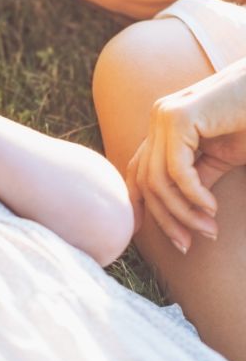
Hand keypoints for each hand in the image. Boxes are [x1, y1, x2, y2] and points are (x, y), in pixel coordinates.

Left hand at [126, 57, 245, 253]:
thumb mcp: (220, 158)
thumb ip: (196, 178)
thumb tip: (179, 210)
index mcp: (165, 127)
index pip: (139, 170)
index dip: (141, 205)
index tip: (158, 237)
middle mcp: (159, 118)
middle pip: (144, 179)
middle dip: (165, 218)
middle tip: (189, 245)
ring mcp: (164, 115)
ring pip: (157, 178)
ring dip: (182, 213)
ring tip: (209, 229)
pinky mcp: (178, 116)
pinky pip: (176, 169)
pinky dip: (193, 195)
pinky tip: (212, 208)